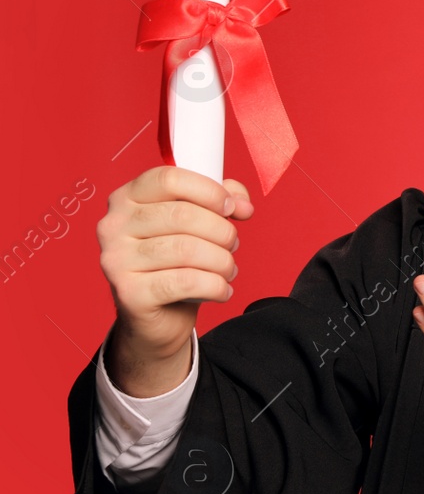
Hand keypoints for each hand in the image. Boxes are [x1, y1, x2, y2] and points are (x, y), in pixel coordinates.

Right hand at [98, 165, 252, 394]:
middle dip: (222, 231)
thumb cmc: (176, 262)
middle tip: (233, 245)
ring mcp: (116, 260)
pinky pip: (186, 282)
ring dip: (223, 261)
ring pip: (187, 250)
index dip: (209, 191)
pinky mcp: (129, 293)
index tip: (230, 207)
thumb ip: (220, 201)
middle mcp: (113, 226)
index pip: (169, 178)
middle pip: (183, 216)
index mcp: (127, 198)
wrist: (157, 315)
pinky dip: (216, 286)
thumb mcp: (197, 224)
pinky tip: (222, 289)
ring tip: (228, 269)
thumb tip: (241, 202)